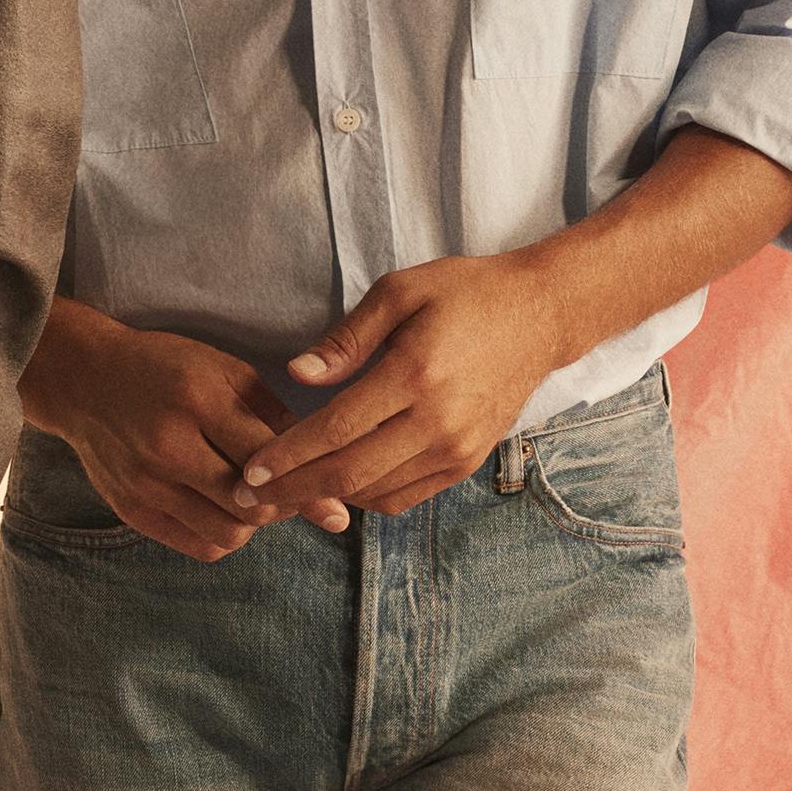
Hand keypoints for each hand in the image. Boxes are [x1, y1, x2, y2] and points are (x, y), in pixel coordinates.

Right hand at [26, 306, 349, 558]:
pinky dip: (223, 536)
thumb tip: (324, 468)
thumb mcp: (225, 371)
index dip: (304, 477)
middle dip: (283, 505)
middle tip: (291, 492)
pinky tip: (223, 509)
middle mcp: (168, 446)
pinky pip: (199, 547)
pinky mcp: (131, 511)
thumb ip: (274, 416)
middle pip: (252, 506)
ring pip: (229, 535)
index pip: (268, 459)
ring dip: (253, 523)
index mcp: (198, 400)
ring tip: (254, 497)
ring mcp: (146, 484)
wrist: (85, 381)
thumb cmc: (167, 369)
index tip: (327, 484)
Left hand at [246, 253, 568, 516]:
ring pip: (376, 493)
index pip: (335, 430)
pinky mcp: (467, 461)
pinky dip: (366, 498)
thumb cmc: (466, 294)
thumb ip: (346, 338)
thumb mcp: (401, 291)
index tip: (250, 470)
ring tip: (284, 495)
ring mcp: (456, 448)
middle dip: (293, 490)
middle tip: (250, 498)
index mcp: (414, 374)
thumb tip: (296, 374)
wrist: (541, 316)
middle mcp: (437, 421)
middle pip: (350, 473)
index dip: (287, 455)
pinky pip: (406, 496)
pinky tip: (337, 485)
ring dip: (326, 499)